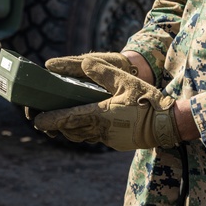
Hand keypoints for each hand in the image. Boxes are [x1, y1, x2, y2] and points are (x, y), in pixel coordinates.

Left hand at [33, 56, 179, 150]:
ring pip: (81, 136)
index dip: (52, 119)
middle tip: (41, 120)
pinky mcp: (116, 141)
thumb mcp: (126, 81)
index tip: (37, 121)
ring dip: (68, 130)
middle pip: (71, 130)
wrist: (168, 124)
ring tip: (57, 122)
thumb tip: (84, 64)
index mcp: (101, 114)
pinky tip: (82, 122)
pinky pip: (93, 137)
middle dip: (56, 126)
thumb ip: (104, 73)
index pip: (70, 117)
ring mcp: (109, 138)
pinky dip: (83, 131)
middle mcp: (102, 129)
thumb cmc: (148, 101)